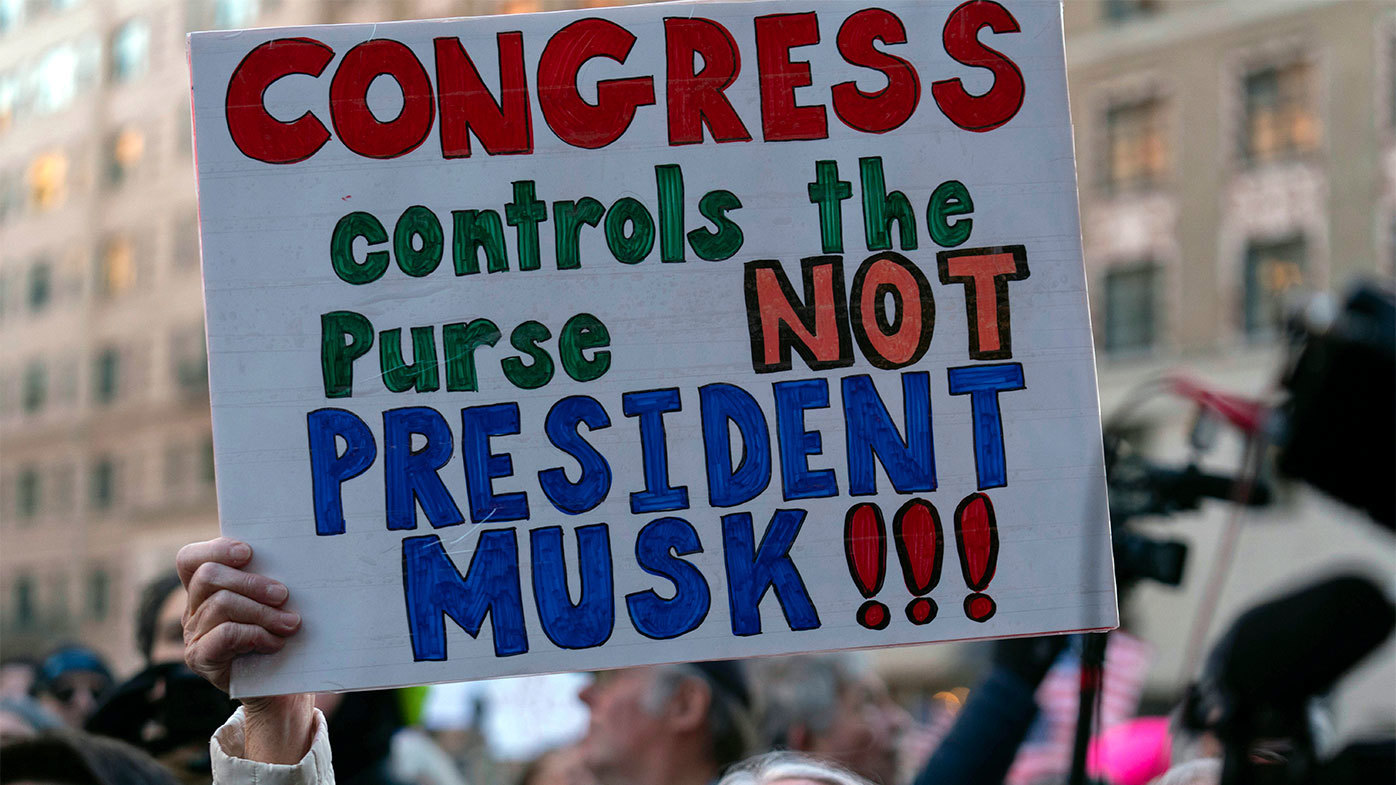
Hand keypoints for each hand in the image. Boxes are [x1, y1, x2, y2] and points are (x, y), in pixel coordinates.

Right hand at [177, 537, 300, 692]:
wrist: (279, 688)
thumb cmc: (279, 636)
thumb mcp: (273, 604)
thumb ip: (268, 582)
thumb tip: (290, 560)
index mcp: (207, 589)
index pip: (190, 559)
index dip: (216, 549)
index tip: (249, 552)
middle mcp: (193, 609)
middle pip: (208, 576)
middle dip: (251, 582)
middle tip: (283, 595)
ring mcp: (193, 634)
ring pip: (221, 604)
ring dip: (263, 612)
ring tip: (290, 624)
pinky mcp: (200, 657)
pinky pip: (225, 634)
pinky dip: (256, 634)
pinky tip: (275, 642)